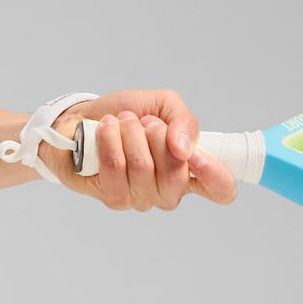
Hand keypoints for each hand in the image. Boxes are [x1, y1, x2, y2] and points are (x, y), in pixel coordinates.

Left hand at [41, 89, 236, 211]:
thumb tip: (185, 148)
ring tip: (123, 122)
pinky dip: (111, 140)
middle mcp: (168, 191)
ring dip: (131, 135)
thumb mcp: (163, 106)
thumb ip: (184, 121)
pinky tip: (106, 130)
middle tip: (145, 122)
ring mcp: (141, 198)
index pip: (220, 189)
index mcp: (189, 170)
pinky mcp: (114, 197)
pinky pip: (116, 168)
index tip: (194, 153)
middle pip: (176, 175)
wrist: (82, 120)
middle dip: (158, 137)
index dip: (214, 174)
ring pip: (144, 168)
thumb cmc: (125, 116)